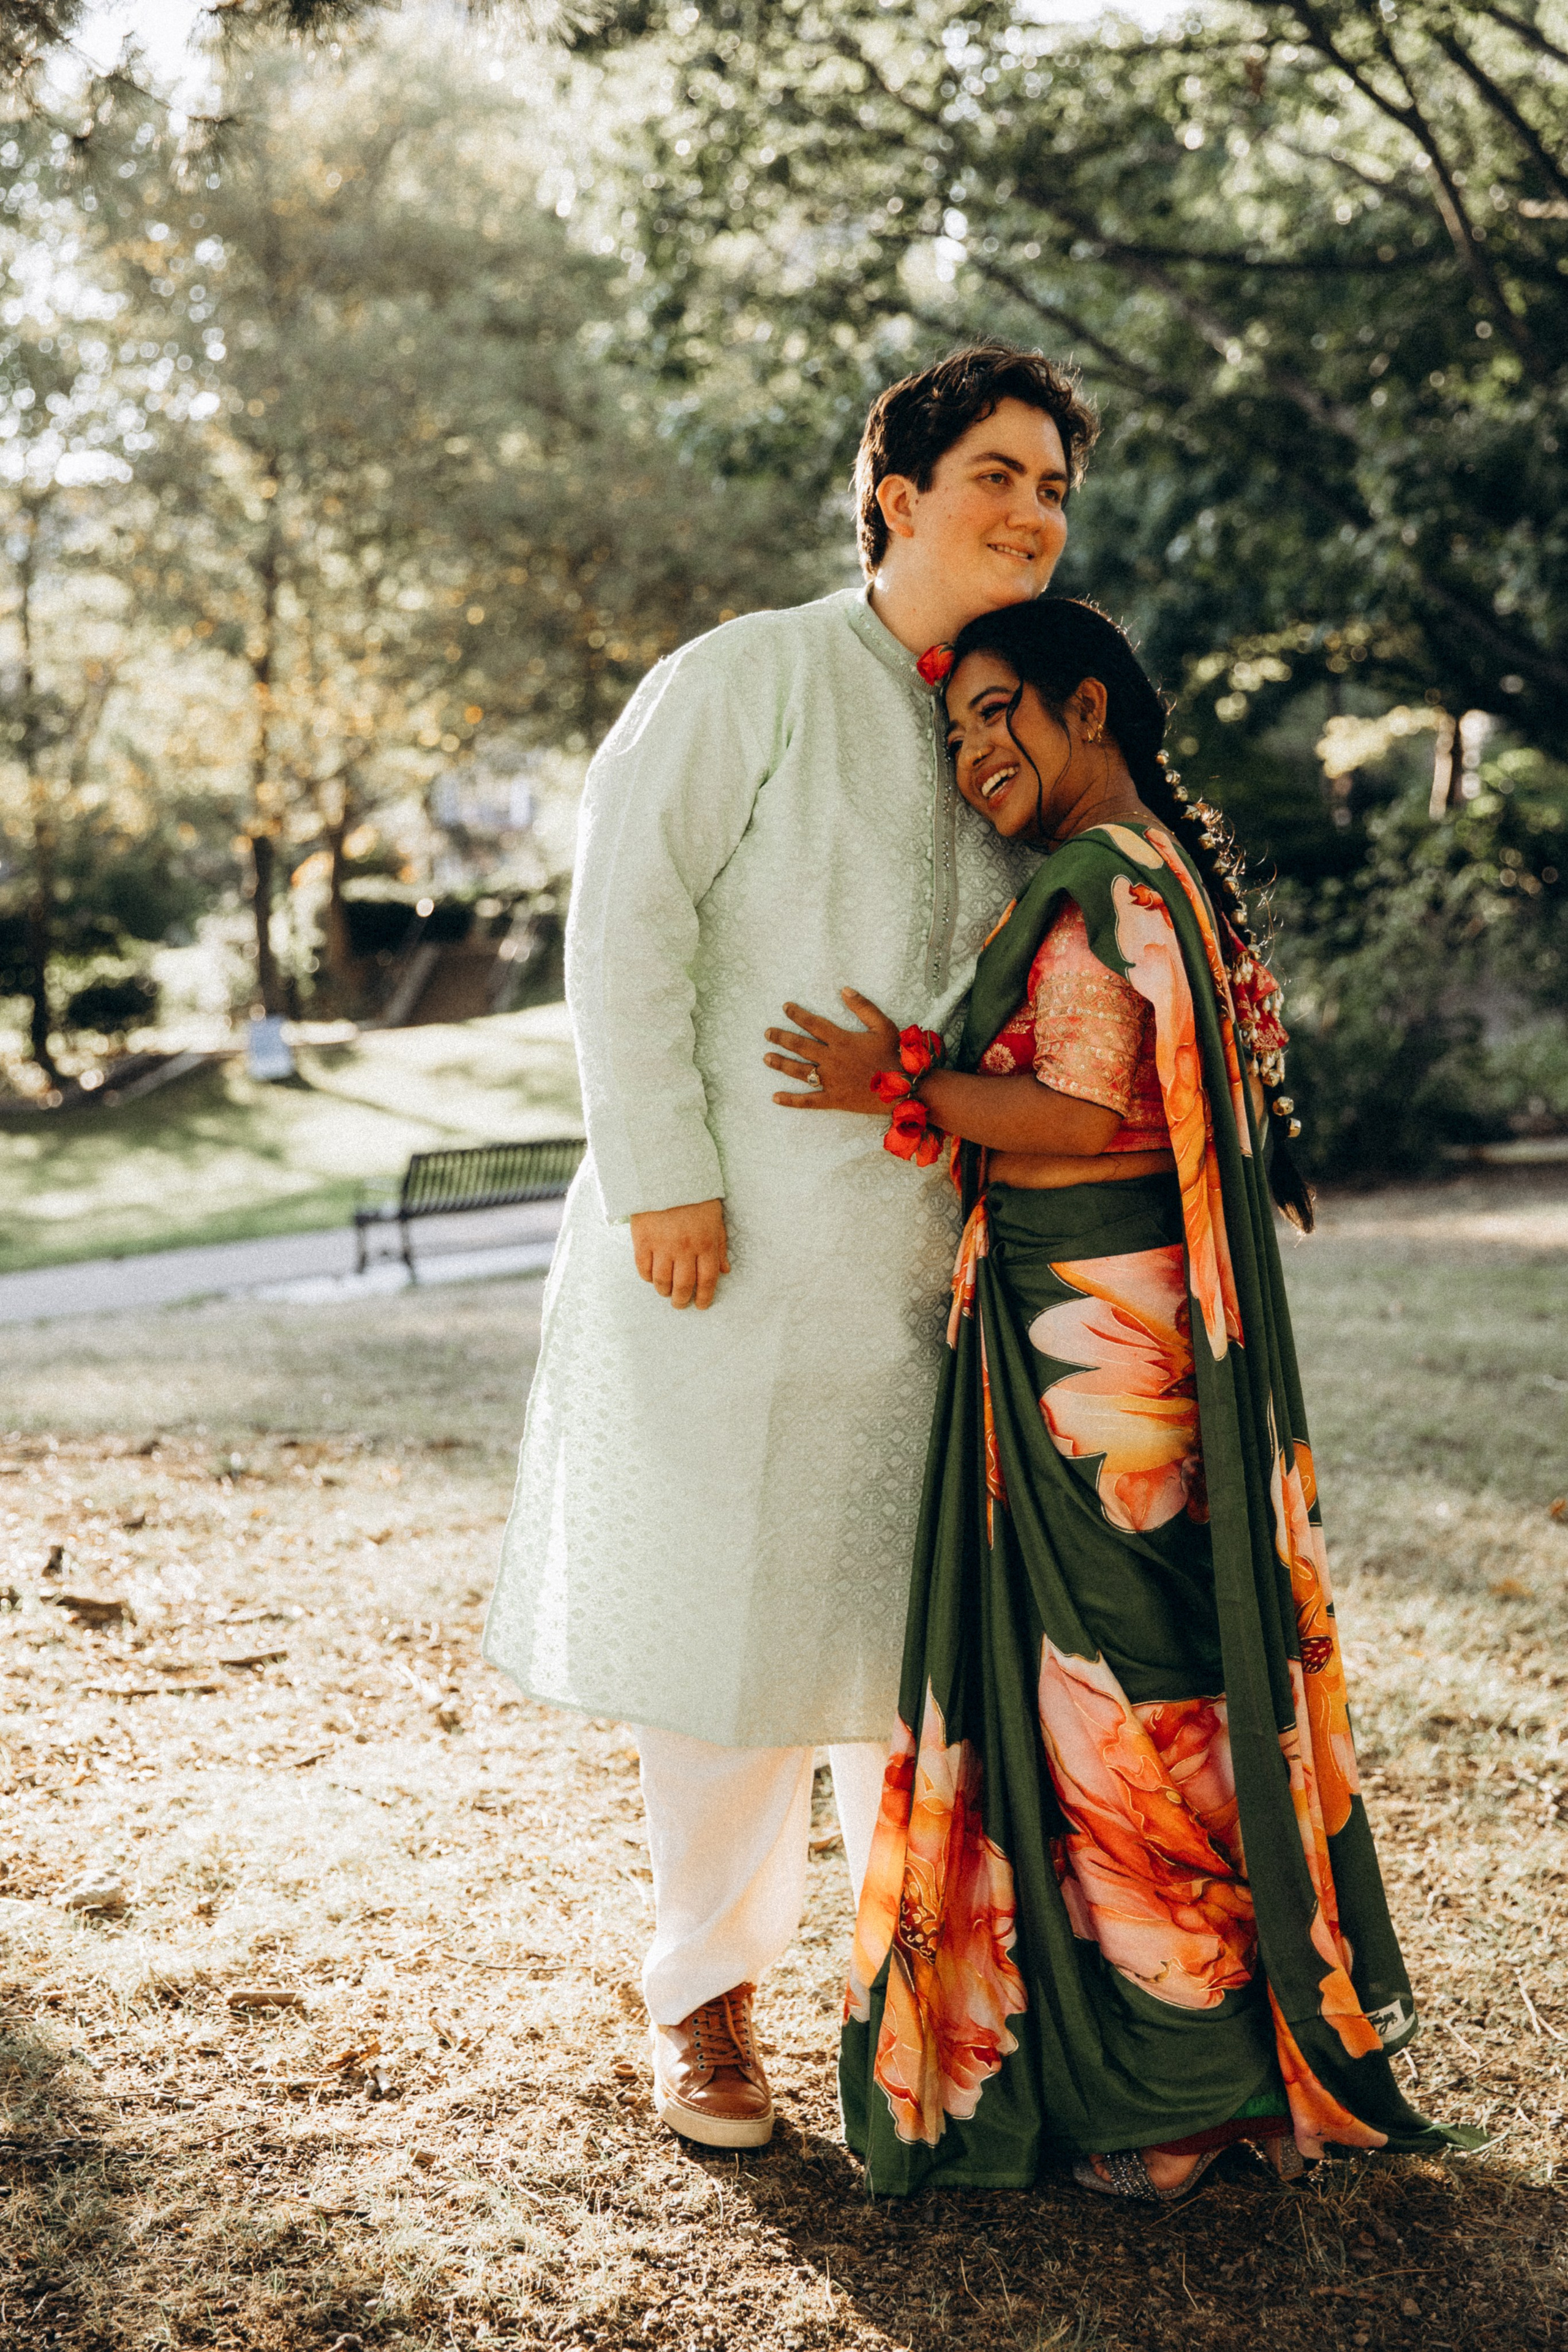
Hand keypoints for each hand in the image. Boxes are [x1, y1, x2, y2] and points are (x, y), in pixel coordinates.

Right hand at [630, 1197, 730, 1309]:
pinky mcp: (642, 1240)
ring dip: (664, 1291)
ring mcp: (662, 1245)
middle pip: (683, 1285)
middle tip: (680, 1303)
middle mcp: (685, 1248)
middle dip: (682, 1300)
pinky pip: (643, 1268)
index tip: (700, 1305)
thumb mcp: (714, 1219)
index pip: (707, 1280)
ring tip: (665, 1292)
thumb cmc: (694, 1196)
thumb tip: (724, 1270)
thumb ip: (719, 1246)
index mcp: (706, 1243)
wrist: (665, 1174)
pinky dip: (647, 1277)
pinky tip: (651, 1277)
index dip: (704, 1297)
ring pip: (662, 1281)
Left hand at [764, 989, 901, 1112]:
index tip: (785, 1007)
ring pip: (800, 1070)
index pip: (813, 1024)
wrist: (903, 1088)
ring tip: (766, 1057)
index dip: (797, 1014)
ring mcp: (831, 1080)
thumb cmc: (894, 1055)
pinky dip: (791, 1100)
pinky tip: (775, 1097)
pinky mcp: (834, 1099)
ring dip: (781, 1063)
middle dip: (781, 1038)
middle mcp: (831, 1059)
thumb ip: (863, 1007)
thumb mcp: (883, 1025)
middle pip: (800, 1046)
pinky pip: (808, 1100)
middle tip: (767, 1033)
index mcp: (842, 1040)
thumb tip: (844, 989)